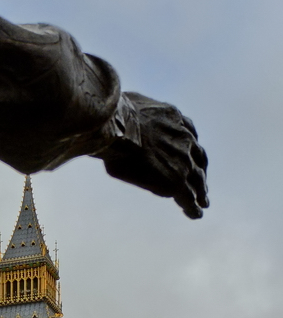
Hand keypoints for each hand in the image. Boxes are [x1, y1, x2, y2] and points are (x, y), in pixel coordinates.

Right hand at [100, 92, 208, 218]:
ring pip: (198, 180)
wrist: (118, 129)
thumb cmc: (115, 115)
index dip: (189, 146)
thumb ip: (140, 114)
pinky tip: (195, 213)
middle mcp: (184, 139)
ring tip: (203, 202)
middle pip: (199, 157)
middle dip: (200, 170)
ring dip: (201, 191)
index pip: (189, 133)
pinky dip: (192, 207)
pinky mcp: (175, 181)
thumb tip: (127, 112)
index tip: (192, 156)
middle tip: (202, 182)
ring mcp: (182, 161)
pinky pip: (187, 196)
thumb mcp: (132, 104)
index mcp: (175, 117)